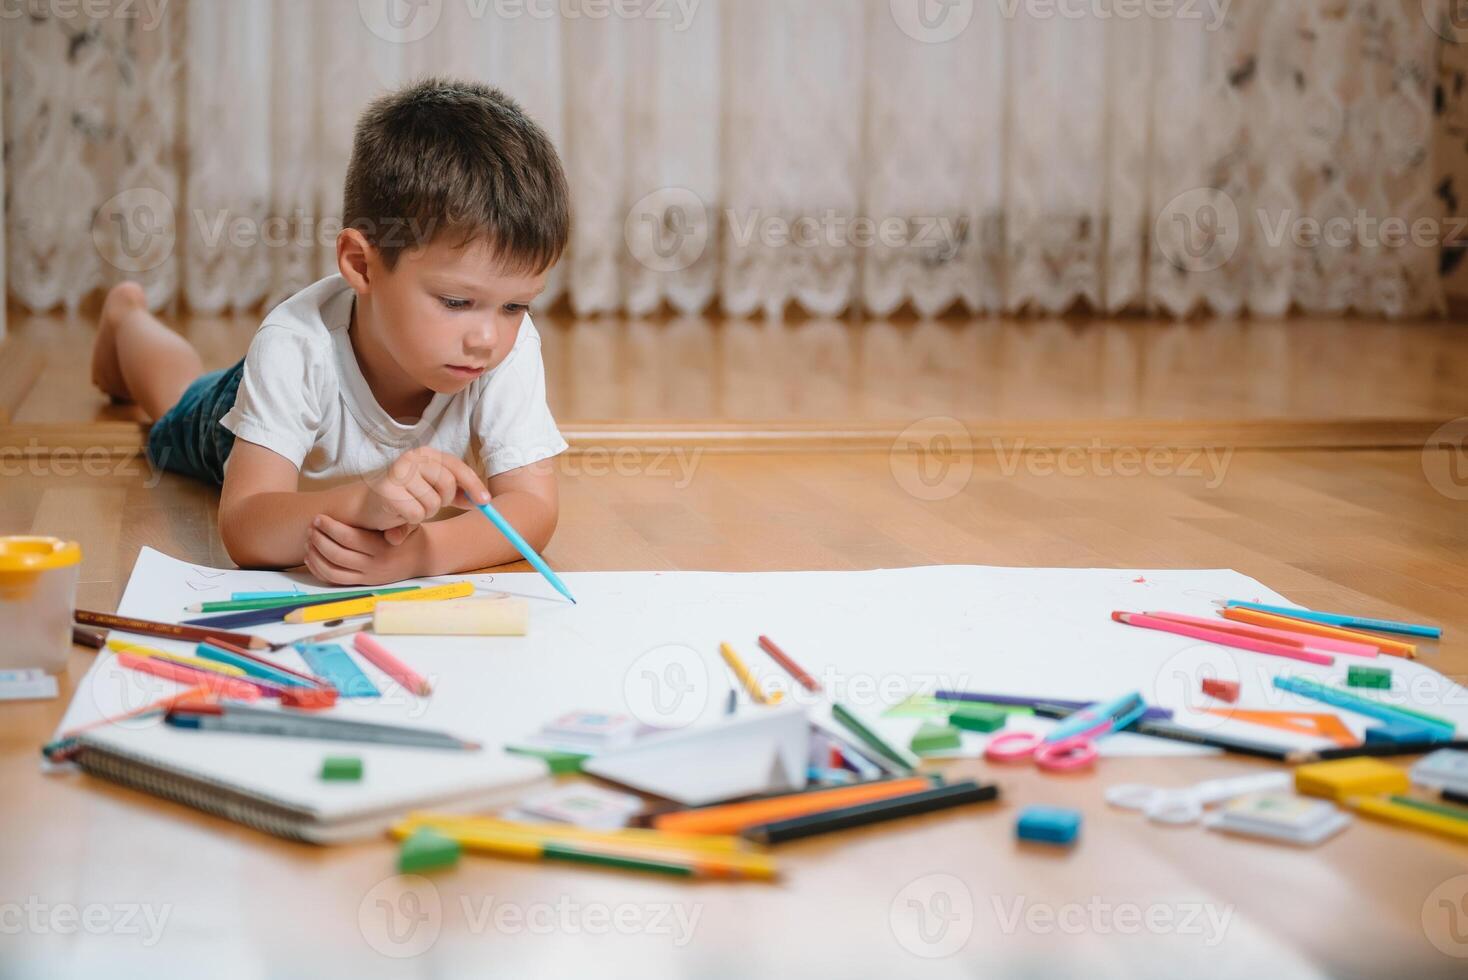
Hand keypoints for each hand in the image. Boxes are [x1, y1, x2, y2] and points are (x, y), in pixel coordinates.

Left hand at [305, 515, 425, 585]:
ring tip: (309, 541)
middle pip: (337, 555)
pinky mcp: (362, 583)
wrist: (422, 558)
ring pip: (332, 571)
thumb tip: (387, 513)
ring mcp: (367, 576)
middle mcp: (373, 565)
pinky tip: (311, 557)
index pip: (349, 539)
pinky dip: (319, 570)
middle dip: (319, 540)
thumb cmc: (411, 536)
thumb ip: (397, 521)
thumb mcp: (409, 525)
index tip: (319, 518)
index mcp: (382, 548)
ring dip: (316, 556)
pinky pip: (334, 580)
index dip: (330, 528)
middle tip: (311, 527)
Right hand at [355, 447, 489, 543]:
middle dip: (443, 502)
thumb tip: (484, 500)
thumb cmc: (405, 498)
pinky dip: (411, 521)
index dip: (474, 485)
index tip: (486, 502)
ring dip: (425, 512)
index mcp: (426, 454)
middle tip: (428, 505)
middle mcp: (413, 458)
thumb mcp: (435, 492)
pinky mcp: (388, 491)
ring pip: (433, 503)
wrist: (368, 507)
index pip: (457, 467)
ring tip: (410, 508)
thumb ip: (458, 494)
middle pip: (448, 485)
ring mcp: (399, 472)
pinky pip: (416, 514)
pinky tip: (400, 515)